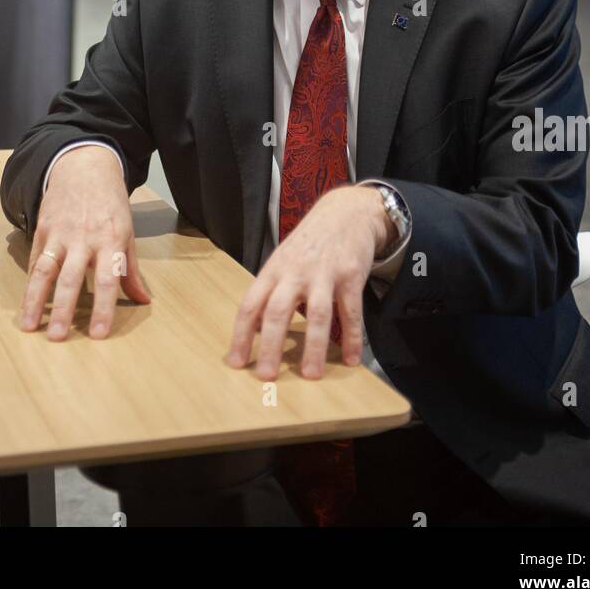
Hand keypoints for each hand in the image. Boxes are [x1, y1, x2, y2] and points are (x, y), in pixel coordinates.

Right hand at [20, 145, 150, 339]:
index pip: (109, 279)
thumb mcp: (127, 232)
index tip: (98, 334)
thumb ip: (131, 269)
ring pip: (45, 270)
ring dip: (35, 300)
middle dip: (63, 309)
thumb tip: (143, 301)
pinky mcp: (43, 228)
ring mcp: (60, 233)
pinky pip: (35, 258)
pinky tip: (25, 303)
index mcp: (111, 240)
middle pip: (71, 278)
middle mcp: (84, 238)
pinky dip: (30, 282)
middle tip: (57, 338)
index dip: (103, 308)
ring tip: (28, 326)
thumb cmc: (111, 203)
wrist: (85, 167)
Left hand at [226, 184, 390, 380]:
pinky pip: (351, 312)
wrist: (345, 212)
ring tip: (311, 375)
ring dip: (314, 348)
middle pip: (278, 311)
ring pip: (317, 315)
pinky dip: (353, 337)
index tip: (236, 362)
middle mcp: (296, 272)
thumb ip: (270, 291)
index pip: (250, 304)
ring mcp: (324, 273)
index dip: (241, 334)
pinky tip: (351, 358)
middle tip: (267, 376)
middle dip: (271, 346)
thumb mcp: (283, 260)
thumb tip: (253, 329)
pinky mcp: (351, 275)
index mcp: (274, 270)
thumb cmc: (309, 242)